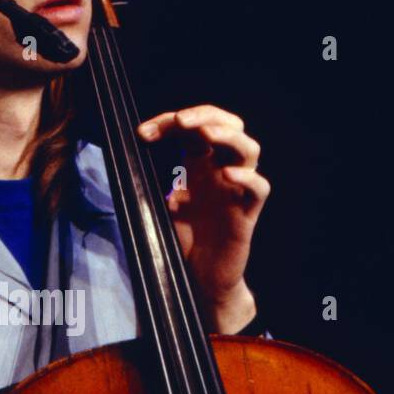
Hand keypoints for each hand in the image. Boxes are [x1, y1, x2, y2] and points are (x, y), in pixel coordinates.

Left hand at [137, 104, 269, 332]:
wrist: (201, 278)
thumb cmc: (186, 240)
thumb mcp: (165, 204)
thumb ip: (157, 182)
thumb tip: (133, 160)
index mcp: (201, 165)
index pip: (193, 127)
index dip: (169, 122)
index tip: (142, 133)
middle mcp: (222, 171)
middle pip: (228, 126)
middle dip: (205, 114)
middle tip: (180, 120)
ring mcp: (237, 190)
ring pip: (249, 148)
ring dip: (227, 135)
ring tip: (205, 134)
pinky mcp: (248, 213)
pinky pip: (259, 188)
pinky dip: (247, 177)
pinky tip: (226, 174)